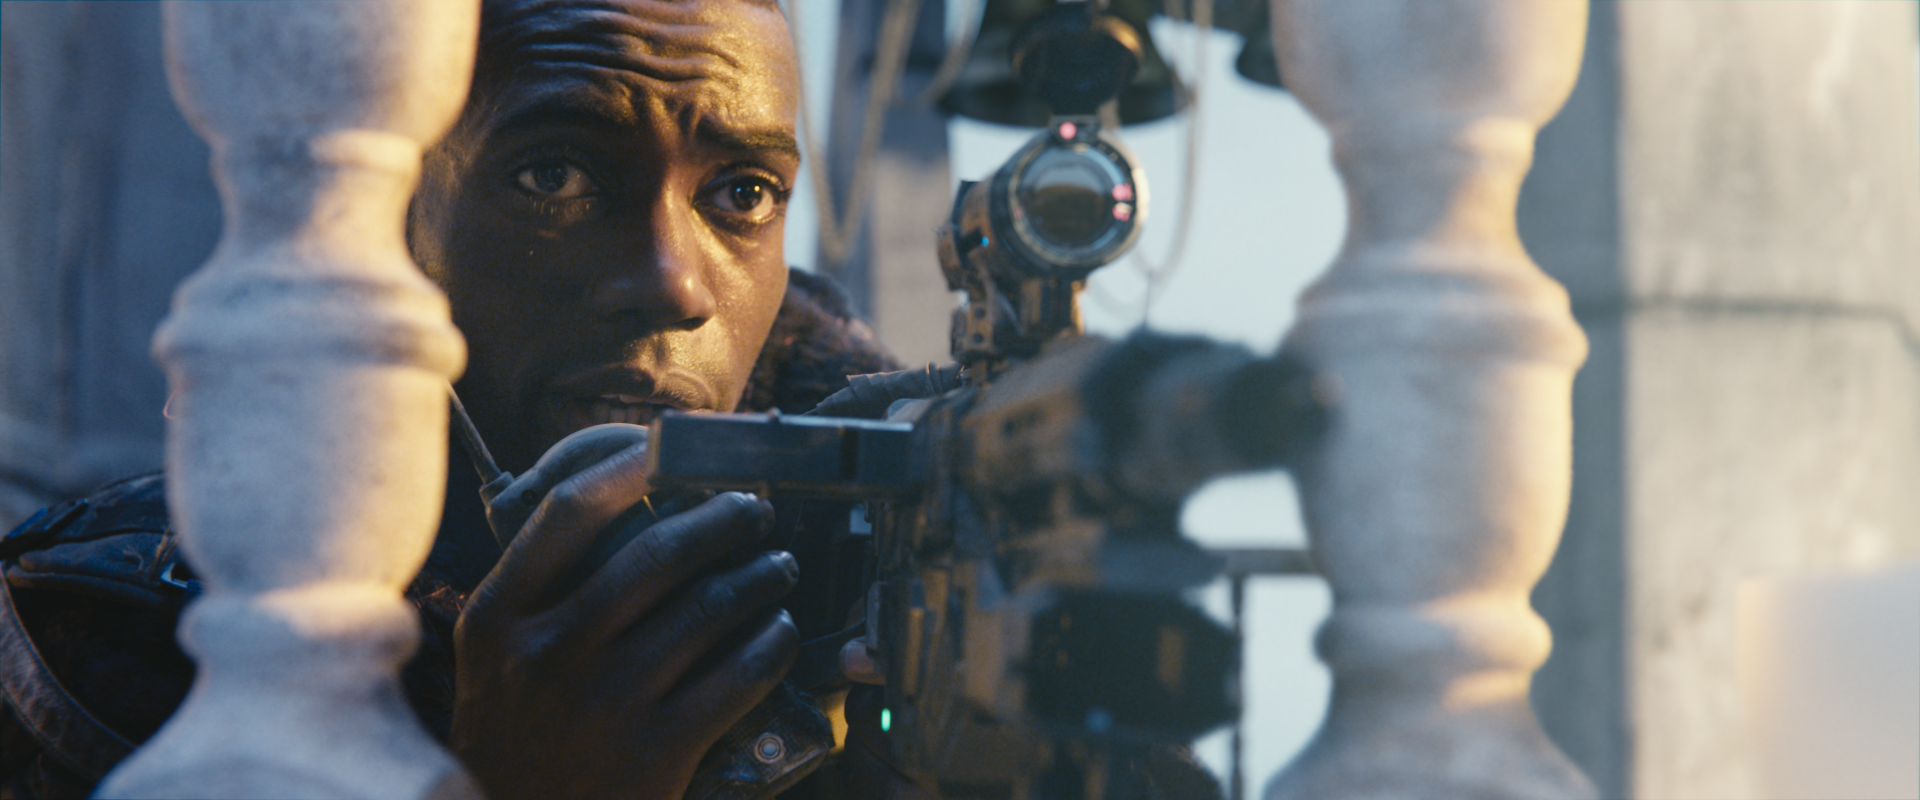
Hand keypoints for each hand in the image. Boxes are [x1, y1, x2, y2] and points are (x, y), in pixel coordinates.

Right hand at [449, 425, 800, 799]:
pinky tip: (781, 631)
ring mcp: (608, 702)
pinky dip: (774, 642)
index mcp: (498, 619)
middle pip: (660, 552)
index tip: (672, 448)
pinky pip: (740, 674)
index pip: (571, 513)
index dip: (631, 468)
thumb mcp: (490, 657)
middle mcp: (551, 652)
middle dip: (725, 520)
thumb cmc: (511, 734)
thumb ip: (532, 588)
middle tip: (754, 511)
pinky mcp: (659, 749)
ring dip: (761, 576)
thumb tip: (615, 503)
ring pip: (710, 607)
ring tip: (777, 568)